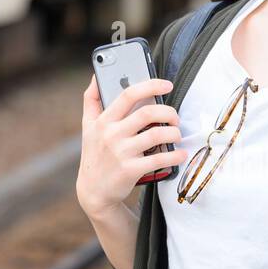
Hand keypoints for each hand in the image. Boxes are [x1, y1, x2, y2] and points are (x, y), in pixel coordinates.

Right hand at [75, 74, 188, 218]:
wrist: (93, 191)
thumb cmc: (94, 154)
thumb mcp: (87, 126)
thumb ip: (91, 100)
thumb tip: (96, 76)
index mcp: (103, 120)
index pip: (128, 95)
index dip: (151, 86)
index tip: (167, 84)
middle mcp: (111, 134)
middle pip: (147, 113)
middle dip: (168, 112)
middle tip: (175, 117)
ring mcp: (121, 153)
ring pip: (156, 135)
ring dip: (173, 133)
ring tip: (177, 134)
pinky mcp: (130, 170)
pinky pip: (159, 159)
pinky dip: (174, 155)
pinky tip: (180, 154)